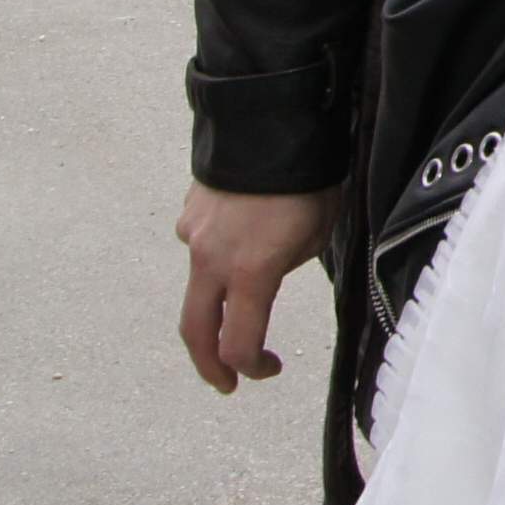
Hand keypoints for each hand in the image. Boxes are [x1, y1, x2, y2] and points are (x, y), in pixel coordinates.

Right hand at [175, 180, 339, 395]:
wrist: (271, 124)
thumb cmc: (308, 180)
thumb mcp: (315, 234)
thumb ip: (284, 266)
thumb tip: (267, 276)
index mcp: (250, 272)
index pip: (238, 344)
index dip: (252, 367)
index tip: (268, 368)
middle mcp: (212, 259)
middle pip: (195, 331)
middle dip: (208, 364)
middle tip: (225, 380)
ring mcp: (194, 235)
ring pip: (197, 285)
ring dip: (214, 304)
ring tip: (242, 300)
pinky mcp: (188, 213)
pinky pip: (199, 246)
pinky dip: (215, 255)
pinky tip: (240, 239)